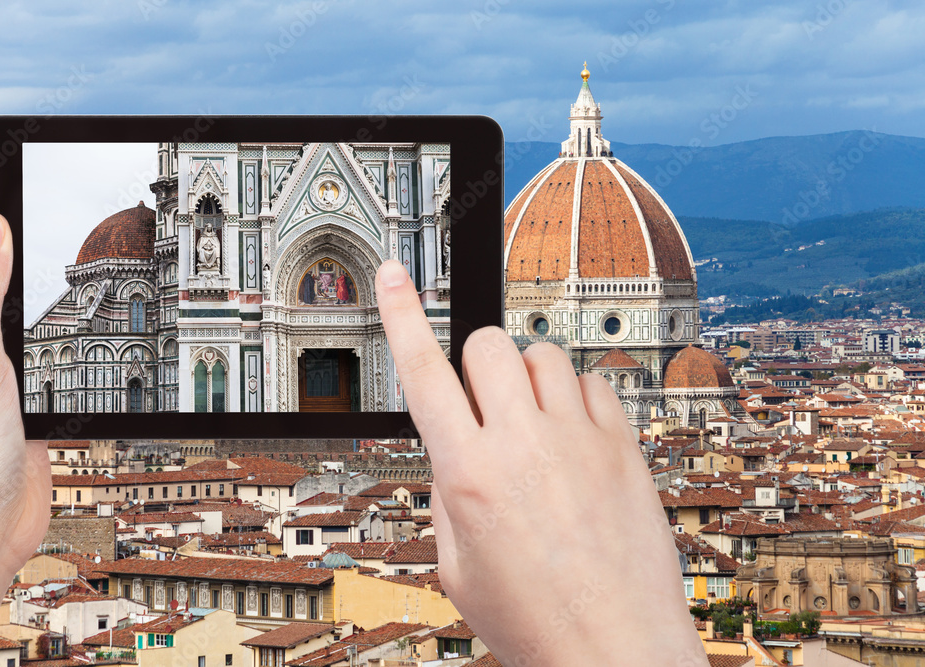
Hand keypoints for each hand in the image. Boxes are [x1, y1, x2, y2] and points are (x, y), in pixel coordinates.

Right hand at [375, 260, 706, 665]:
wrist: (617, 649)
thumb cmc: (536, 621)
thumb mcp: (457, 568)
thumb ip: (447, 493)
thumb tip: (454, 444)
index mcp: (469, 476)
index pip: (422, 373)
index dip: (402, 314)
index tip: (395, 275)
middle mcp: (523, 446)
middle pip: (486, 346)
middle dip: (474, 363)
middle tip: (483, 402)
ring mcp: (578, 440)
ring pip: (540, 353)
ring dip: (524, 377)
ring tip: (531, 422)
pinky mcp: (621, 446)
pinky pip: (592, 382)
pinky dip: (574, 396)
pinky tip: (572, 435)